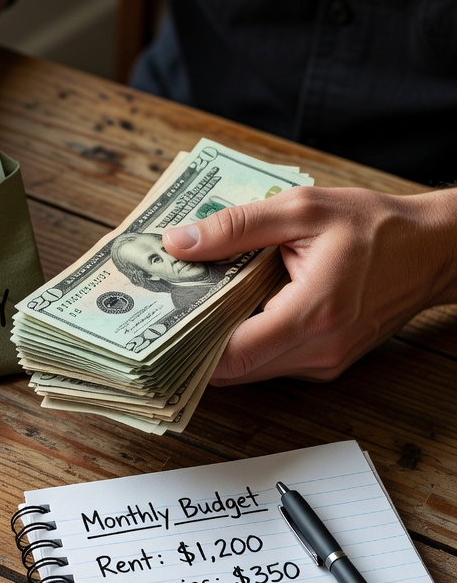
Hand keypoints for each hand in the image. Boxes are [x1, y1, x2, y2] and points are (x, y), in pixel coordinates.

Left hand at [162, 185, 456, 383]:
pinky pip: (269, 365)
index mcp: (313, 313)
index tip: (153, 334)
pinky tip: (226, 317)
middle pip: (234, 371)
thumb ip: (236, 226)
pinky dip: (244, 347)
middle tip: (156, 324)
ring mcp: (323, 363)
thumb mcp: (302, 209)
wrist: (433, 250)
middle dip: (193, 350)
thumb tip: (179, 242)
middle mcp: (318, 350)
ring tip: (185, 316)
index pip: (233, 355)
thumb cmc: (374, 226)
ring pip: (249, 372)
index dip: (188, 350)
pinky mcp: (324, 364)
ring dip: (217, 349)